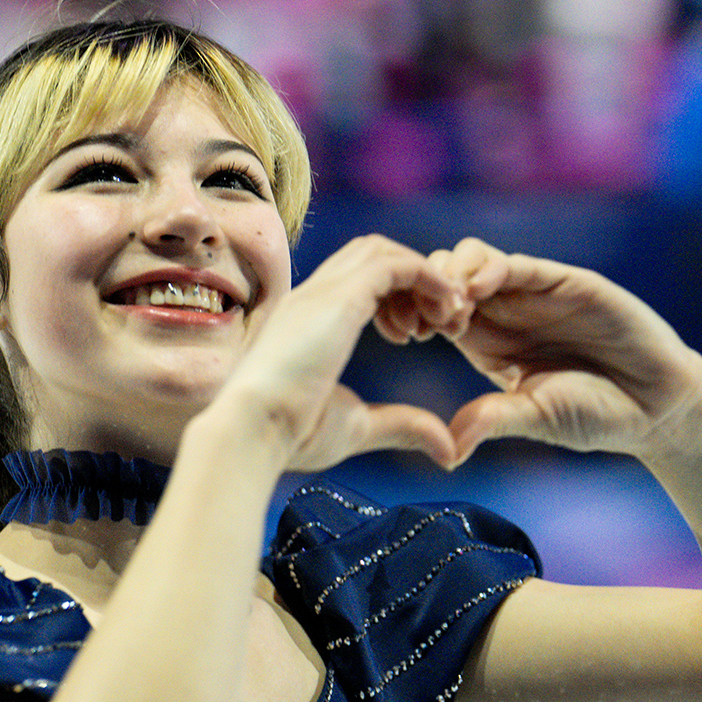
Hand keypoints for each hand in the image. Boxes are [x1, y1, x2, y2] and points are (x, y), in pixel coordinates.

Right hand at [219, 235, 467, 471]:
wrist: (253, 430)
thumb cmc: (290, 434)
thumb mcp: (358, 427)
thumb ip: (402, 425)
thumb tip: (448, 450)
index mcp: (307, 319)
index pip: (356, 278)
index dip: (397, 297)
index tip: (420, 335)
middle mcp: (312, 296)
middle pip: (370, 254)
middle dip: (413, 279)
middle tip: (442, 321)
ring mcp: (323, 291)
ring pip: (383, 251)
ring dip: (424, 275)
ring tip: (448, 316)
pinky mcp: (340, 297)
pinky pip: (396, 265)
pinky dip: (428, 277)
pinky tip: (446, 308)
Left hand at [429, 238, 701, 464]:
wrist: (658, 406)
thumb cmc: (595, 415)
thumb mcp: (534, 417)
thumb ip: (492, 420)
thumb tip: (447, 452)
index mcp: (485, 341)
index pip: (434, 308)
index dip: (415, 312)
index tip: (410, 335)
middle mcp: (504, 311)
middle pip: (445, 274)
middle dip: (427, 289)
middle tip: (427, 321)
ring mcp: (534, 293)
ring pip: (474, 258)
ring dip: (453, 274)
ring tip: (454, 310)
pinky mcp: (565, 282)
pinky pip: (519, 264)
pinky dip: (490, 269)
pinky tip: (476, 291)